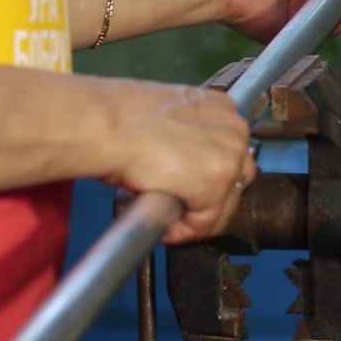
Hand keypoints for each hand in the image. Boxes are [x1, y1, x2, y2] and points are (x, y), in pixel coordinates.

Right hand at [101, 80, 256, 243]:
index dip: (210, 178)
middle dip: (209, 199)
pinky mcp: (215, 185)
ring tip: (171, 222)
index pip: (230, 153)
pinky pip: (206, 222)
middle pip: (235, 180)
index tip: (188, 191)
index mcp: (222, 109)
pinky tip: (166, 229)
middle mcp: (234, 130)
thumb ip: (187, 137)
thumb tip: (183, 164)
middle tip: (181, 211)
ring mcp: (229, 158)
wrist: (105, 124)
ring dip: (198, 217)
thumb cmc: (120, 119)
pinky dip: (186, 231)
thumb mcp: (167, 118)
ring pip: (224, 204)